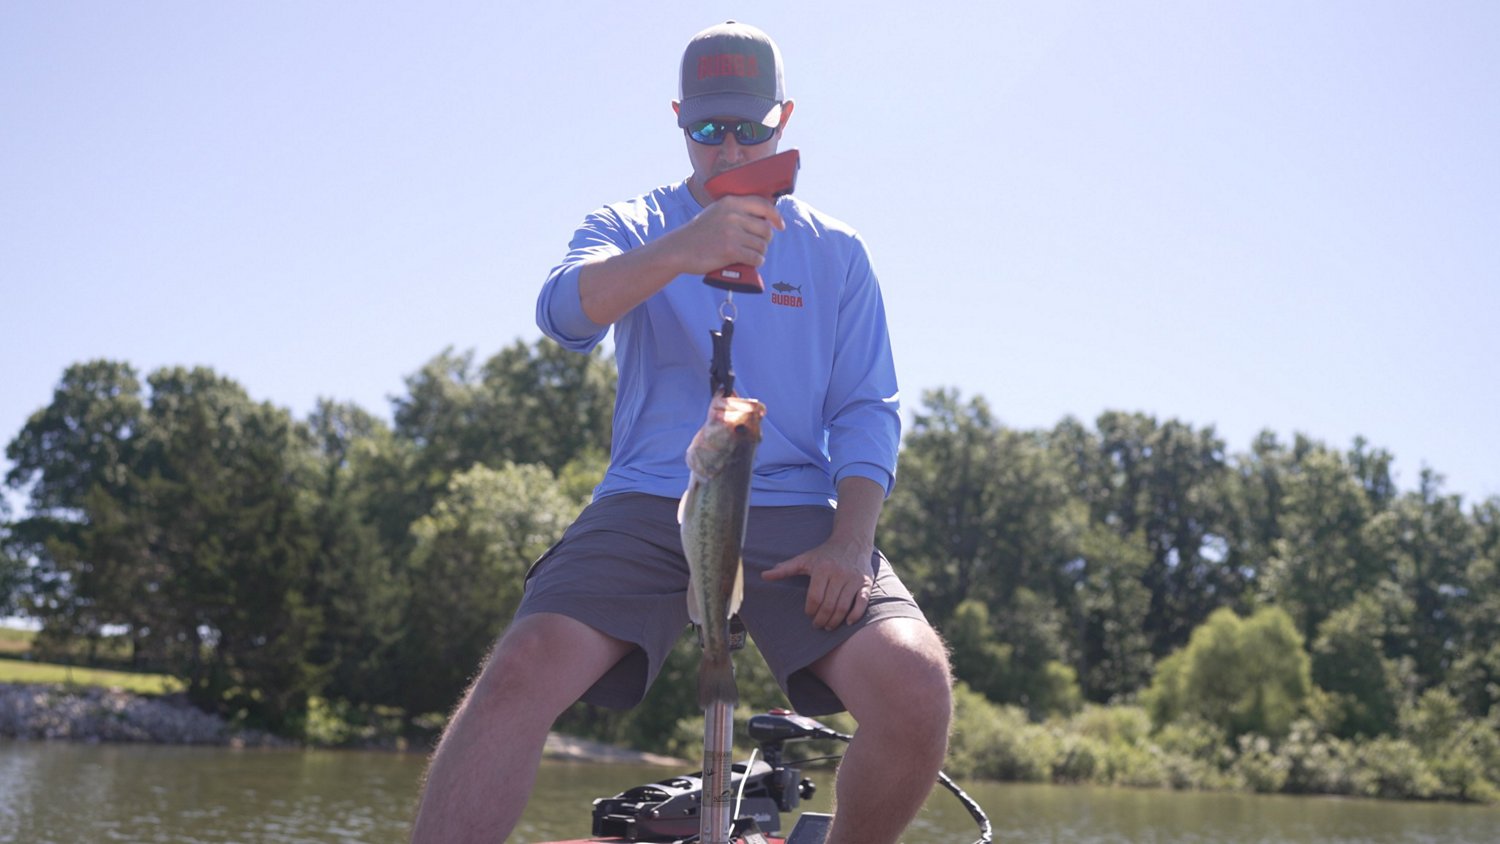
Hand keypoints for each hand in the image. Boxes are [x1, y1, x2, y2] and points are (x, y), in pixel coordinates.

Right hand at [665, 194, 784, 274]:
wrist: (680, 249)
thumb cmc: (700, 233)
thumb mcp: (717, 212)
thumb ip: (737, 211)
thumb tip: (765, 218)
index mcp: (731, 202)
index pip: (763, 205)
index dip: (775, 216)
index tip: (780, 226)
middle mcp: (733, 215)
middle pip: (766, 229)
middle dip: (765, 240)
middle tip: (757, 245)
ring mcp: (732, 233)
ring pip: (762, 245)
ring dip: (760, 253)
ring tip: (750, 255)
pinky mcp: (730, 250)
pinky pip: (755, 258)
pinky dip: (756, 262)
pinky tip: (749, 262)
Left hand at [762, 535, 873, 630]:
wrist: (852, 542)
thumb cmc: (825, 554)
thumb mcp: (804, 559)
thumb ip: (784, 569)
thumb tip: (763, 575)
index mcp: (822, 568)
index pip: (814, 598)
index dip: (810, 610)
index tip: (809, 614)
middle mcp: (839, 574)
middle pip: (828, 605)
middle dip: (821, 619)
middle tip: (817, 625)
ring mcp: (854, 579)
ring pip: (843, 607)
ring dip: (835, 621)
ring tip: (828, 626)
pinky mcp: (866, 583)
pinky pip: (862, 603)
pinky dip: (855, 615)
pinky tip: (847, 622)